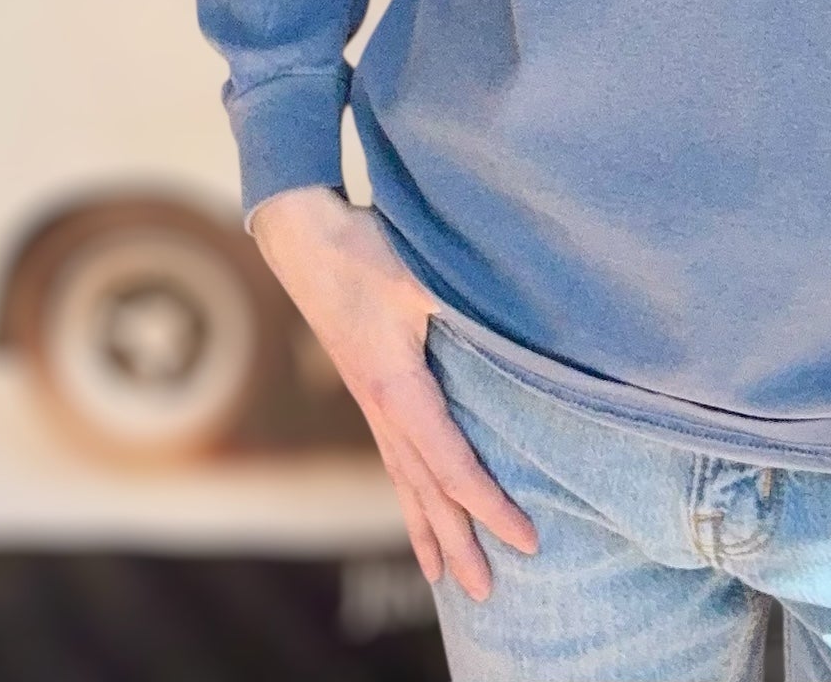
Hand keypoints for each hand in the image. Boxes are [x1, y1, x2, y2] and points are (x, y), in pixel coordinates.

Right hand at [249, 185, 538, 597]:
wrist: (304, 236)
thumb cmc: (363, 250)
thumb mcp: (416, 274)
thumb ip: (459, 304)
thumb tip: (510, 323)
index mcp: (397, 389)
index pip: (452, 465)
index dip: (490, 506)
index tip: (527, 538)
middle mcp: (381, 408)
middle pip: (426, 492)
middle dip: (459, 543)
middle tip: (489, 594)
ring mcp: (371, 403)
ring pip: (406, 482)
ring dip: (430, 529)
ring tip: (446, 576)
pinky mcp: (370, 390)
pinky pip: (394, 457)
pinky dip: (411, 494)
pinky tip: (420, 508)